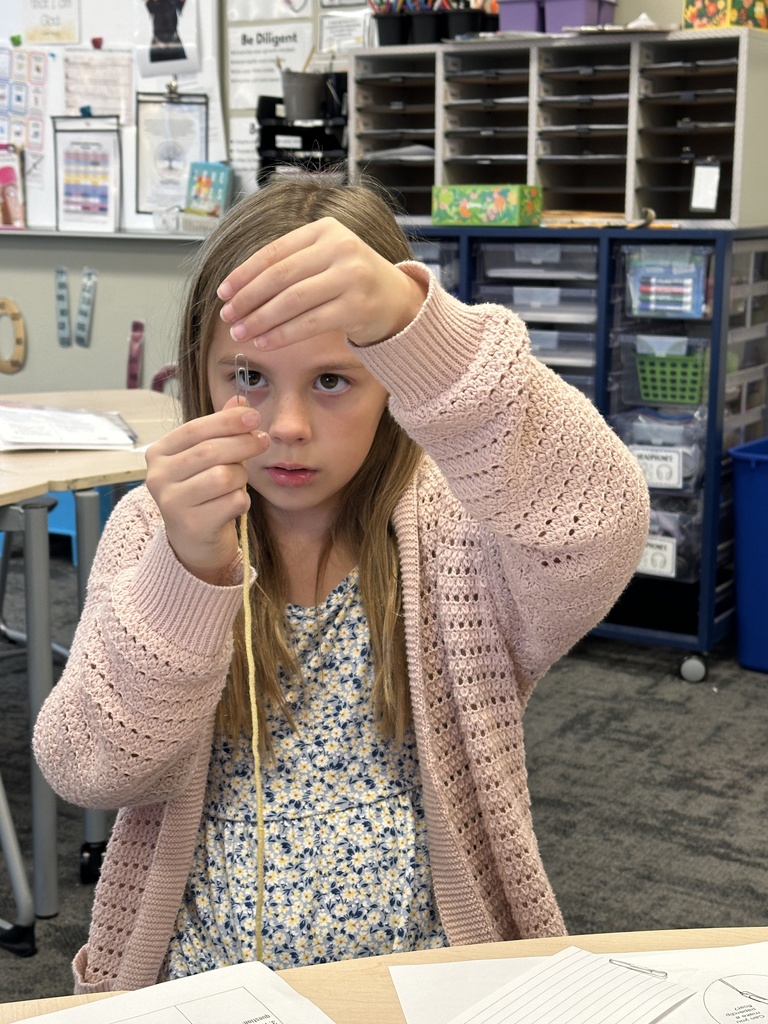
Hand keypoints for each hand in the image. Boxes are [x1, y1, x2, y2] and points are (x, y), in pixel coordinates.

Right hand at [145, 399, 269, 582]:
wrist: (196, 541)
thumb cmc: (204, 492)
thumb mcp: (209, 457)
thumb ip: (221, 428)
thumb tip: (240, 399)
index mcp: (159, 454)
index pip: (195, 429)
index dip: (226, 420)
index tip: (254, 416)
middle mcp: (158, 477)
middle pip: (210, 451)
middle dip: (243, 443)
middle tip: (263, 442)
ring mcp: (172, 503)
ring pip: (223, 476)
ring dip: (241, 477)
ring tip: (239, 482)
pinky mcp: (191, 525)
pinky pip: (232, 502)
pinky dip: (241, 501)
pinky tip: (233, 505)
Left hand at [216, 217, 427, 350]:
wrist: (398, 301)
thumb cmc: (352, 281)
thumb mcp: (325, 259)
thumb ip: (291, 263)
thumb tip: (238, 288)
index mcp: (326, 230)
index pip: (274, 252)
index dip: (244, 274)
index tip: (224, 293)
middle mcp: (340, 248)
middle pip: (280, 276)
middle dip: (248, 299)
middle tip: (228, 316)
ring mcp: (351, 277)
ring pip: (292, 301)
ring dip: (261, 319)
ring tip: (241, 333)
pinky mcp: (357, 307)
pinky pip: (309, 323)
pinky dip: (282, 334)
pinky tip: (265, 342)